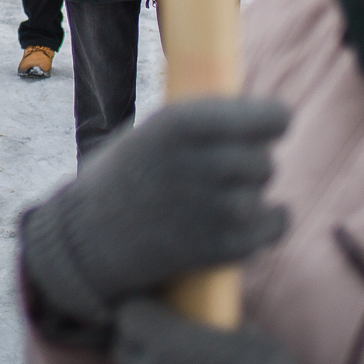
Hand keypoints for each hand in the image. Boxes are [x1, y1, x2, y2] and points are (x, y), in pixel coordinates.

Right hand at [21, 98, 289, 329]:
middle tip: (223, 169)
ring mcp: (213, 210)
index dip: (271, 121)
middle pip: (264, 159)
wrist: (90, 235)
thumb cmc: (125, 175)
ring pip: (265, 192)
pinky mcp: (221, 248)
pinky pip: (274, 226)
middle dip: (250, 162)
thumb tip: (262, 115)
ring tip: (220, 196)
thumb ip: (205, 123)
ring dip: (251, 193)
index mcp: (182, 124)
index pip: (272, 118)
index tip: (265, 127)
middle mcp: (201, 163)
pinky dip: (266, 222)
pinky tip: (243, 219)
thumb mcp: (154, 130)